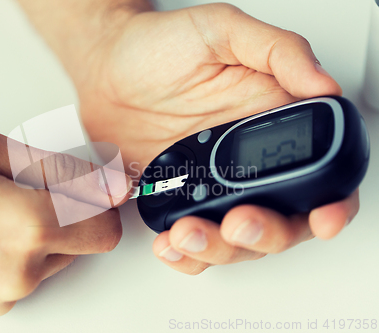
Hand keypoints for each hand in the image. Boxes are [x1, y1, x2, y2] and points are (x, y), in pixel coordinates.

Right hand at [0, 128, 130, 314]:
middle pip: (86, 242)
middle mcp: (21, 272)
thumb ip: (55, 168)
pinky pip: (28, 273)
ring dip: (44, 231)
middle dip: (75, 213)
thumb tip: (105, 182)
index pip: (106, 224)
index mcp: (27, 227)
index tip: (97, 184)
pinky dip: (21, 250)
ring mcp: (4, 295)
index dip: (104, 200)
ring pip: (57, 257)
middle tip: (36, 187)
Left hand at [74, 3, 358, 272]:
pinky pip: (190, 241)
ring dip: (219, 249)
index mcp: (268, 124)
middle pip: (282, 221)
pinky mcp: (176, 199)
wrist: (105, 70)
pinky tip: (169, 242)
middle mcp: (245, 162)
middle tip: (237, 222)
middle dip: (265, 234)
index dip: (330, 204)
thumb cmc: (159, 47)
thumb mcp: (222, 31)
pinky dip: (184, 254)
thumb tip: (324, 85)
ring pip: (235, 241)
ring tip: (188, 232)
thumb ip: (278, 52)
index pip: (317, 174)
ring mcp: (211, 185)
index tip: (321, 218)